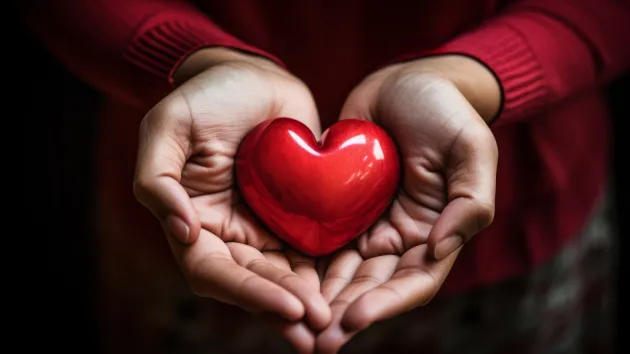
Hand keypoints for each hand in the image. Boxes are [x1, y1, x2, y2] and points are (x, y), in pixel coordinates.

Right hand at [132, 48, 329, 352]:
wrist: (253, 77)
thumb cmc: (206, 97)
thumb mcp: (167, 127)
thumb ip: (157, 179)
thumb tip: (183, 231)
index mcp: (193, 223)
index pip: (214, 272)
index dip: (249, 292)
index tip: (289, 305)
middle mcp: (229, 235)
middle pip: (254, 283)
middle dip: (286, 307)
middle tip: (320, 327)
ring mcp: (264, 228)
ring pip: (285, 275)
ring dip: (309, 301)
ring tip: (336, 322)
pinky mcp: (296, 216)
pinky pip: (310, 249)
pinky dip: (327, 272)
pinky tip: (351, 288)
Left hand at [315, 55, 499, 352]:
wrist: (408, 81)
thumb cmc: (446, 112)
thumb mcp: (470, 150)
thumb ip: (469, 202)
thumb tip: (439, 248)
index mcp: (434, 233)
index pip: (411, 282)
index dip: (385, 304)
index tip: (353, 318)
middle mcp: (398, 238)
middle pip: (371, 287)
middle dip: (343, 315)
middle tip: (315, 342)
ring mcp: (366, 224)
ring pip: (341, 272)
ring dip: (320, 300)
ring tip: (294, 324)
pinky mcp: (338, 206)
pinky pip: (320, 240)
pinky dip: (303, 264)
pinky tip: (281, 281)